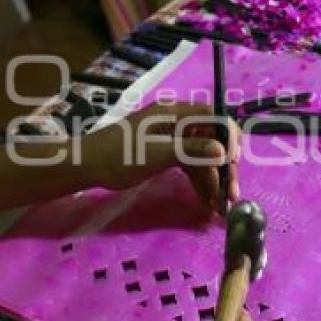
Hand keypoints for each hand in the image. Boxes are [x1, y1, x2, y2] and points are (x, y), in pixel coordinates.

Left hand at [84, 102, 239, 214]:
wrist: (86, 165)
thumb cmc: (120, 155)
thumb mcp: (157, 154)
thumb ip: (191, 151)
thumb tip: (223, 151)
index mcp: (176, 113)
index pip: (215, 117)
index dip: (230, 138)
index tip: (234, 163)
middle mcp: (178, 122)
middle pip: (212, 141)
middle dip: (223, 169)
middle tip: (231, 196)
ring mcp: (172, 138)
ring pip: (202, 157)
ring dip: (212, 181)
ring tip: (219, 208)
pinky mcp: (166, 154)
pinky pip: (190, 166)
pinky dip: (198, 183)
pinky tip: (206, 202)